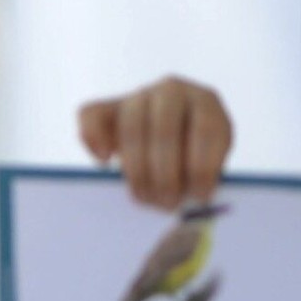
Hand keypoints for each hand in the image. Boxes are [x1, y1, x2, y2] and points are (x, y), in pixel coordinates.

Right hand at [78, 75, 231, 209]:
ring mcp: (137, 96)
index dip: (203, 167)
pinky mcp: (107, 107)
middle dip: (166, 175)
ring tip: (144, 197)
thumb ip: (203, 176)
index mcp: (206, 101)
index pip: (206, 130)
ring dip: (137, 170)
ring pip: (131, 128)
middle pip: (165, 131)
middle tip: (168, 203)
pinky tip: (104, 162)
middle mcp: (172, 91)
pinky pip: (91, 116)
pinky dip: (93, 139)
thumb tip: (191, 209)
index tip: (199, 196)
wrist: (168, 143)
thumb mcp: (210, 162)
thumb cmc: (193, 159)